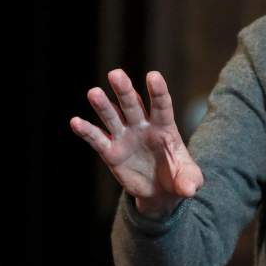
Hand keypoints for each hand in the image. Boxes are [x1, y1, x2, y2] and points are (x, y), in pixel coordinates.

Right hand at [70, 69, 203, 218]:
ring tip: (93, 93)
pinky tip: (76, 122)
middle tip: (115, 74)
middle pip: (132, 105)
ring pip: (112, 117)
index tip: (153, 76)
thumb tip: (189, 190)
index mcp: (164, 127)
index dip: (157, 91)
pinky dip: (87, 131)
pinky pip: (97, 139)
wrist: (160, 191)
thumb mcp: (189, 180)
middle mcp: (142, 127)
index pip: (161, 106)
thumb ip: (190, 181)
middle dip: (124, 90)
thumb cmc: (178, 178)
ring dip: (103, 105)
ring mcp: (125, 137)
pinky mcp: (111, 152)